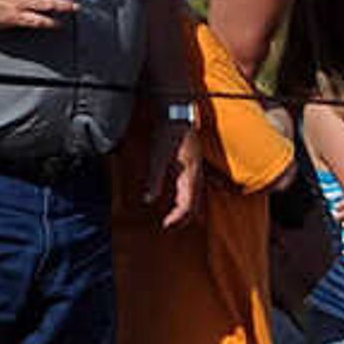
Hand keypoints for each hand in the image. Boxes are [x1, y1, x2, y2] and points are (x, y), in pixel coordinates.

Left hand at [144, 113, 202, 229]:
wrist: (177, 116)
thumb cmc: (168, 135)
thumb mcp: (157, 158)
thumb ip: (154, 180)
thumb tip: (148, 201)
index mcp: (189, 176)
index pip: (187, 205)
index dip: (177, 218)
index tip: (165, 226)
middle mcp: (196, 176)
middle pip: (194, 205)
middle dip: (183, 219)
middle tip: (168, 227)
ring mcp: (196, 171)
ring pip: (196, 198)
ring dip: (186, 211)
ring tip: (173, 219)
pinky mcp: (192, 167)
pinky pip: (193, 190)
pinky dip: (186, 200)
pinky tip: (178, 201)